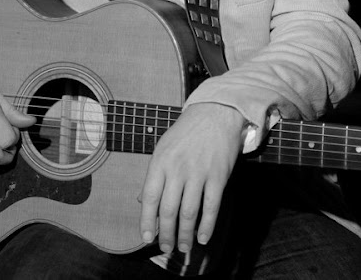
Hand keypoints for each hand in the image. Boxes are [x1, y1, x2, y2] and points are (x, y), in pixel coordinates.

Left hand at [139, 102, 244, 253]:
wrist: (217, 112)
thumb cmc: (187, 131)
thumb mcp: (163, 147)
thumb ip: (154, 175)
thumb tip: (141, 201)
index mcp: (160, 161)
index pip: (149, 198)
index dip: (146, 221)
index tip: (146, 238)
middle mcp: (178, 169)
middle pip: (168, 210)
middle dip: (166, 234)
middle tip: (166, 248)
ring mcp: (199, 173)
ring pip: (189, 212)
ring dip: (185, 234)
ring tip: (183, 247)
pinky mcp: (218, 176)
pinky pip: (211, 207)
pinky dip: (207, 225)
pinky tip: (202, 237)